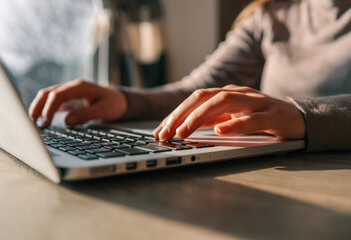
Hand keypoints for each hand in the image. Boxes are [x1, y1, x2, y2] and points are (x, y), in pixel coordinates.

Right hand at [28, 79, 126, 127]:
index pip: (58, 94)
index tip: (45, 122)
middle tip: (32, 123)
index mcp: (80, 86)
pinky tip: (41, 120)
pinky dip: (45, 110)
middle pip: (48, 93)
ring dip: (39, 108)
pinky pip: (52, 102)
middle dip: (37, 107)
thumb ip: (86, 115)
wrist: (120, 100)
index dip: (49, 108)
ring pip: (47, 96)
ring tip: (33, 123)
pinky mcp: (68, 99)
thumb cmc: (114, 104)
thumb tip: (67, 121)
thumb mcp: (104, 110)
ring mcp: (69, 92)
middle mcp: (72, 87)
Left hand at [153, 85, 305, 139]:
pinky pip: (252, 119)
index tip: (160, 131)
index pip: (195, 99)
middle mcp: (238, 94)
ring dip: (200, 117)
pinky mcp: (273, 115)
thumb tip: (184, 127)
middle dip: (181, 115)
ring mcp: (256, 102)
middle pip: (204, 97)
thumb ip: (211, 118)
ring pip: (224, 103)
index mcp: (226, 94)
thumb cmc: (259, 118)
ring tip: (184, 132)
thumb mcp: (231, 117)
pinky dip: (235, 124)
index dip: (175, 114)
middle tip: (166, 133)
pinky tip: (220, 131)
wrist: (296, 118)